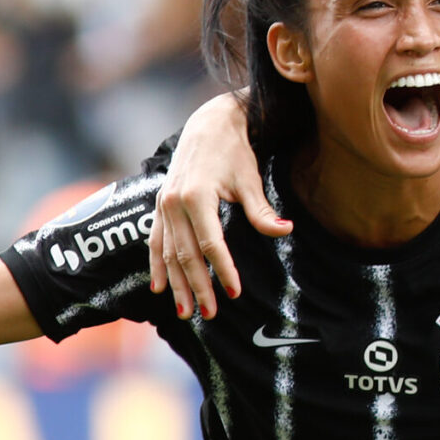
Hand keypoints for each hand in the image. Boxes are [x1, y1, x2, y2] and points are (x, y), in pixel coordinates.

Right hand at [148, 93, 288, 318]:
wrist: (208, 125)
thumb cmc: (234, 152)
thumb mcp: (250, 180)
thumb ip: (262, 210)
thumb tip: (286, 231)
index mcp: (197, 197)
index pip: (211, 243)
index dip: (223, 269)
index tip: (234, 292)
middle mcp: (174, 203)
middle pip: (186, 254)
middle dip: (198, 286)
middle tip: (210, 313)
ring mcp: (163, 205)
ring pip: (167, 253)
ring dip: (176, 284)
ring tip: (185, 312)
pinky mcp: (159, 206)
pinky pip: (154, 241)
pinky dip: (155, 265)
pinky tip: (159, 288)